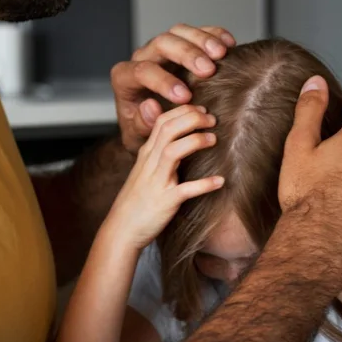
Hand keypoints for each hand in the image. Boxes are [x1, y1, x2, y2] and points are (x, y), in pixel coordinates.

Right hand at [102, 105, 223, 250]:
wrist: (122, 230)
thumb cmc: (136, 202)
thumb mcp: (144, 172)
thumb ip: (158, 154)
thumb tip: (179, 142)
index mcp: (146, 154)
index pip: (162, 121)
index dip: (184, 111)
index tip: (202, 111)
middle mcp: (149, 163)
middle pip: (168, 129)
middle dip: (192, 119)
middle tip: (212, 120)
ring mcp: (156, 181)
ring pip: (173, 151)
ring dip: (196, 141)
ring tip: (214, 140)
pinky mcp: (165, 202)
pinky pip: (185, 190)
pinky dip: (204, 184)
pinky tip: (220, 181)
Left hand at [111, 25, 235, 153]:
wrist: (156, 125)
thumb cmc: (145, 130)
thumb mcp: (138, 135)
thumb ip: (142, 123)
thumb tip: (151, 106)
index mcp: (125, 78)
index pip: (141, 71)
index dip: (163, 82)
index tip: (186, 97)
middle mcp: (142, 58)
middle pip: (162, 43)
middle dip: (186, 55)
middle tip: (208, 70)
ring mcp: (162, 48)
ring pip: (179, 31)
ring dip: (202, 40)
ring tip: (221, 54)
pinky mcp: (181, 44)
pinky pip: (196, 32)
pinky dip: (214, 34)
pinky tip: (229, 44)